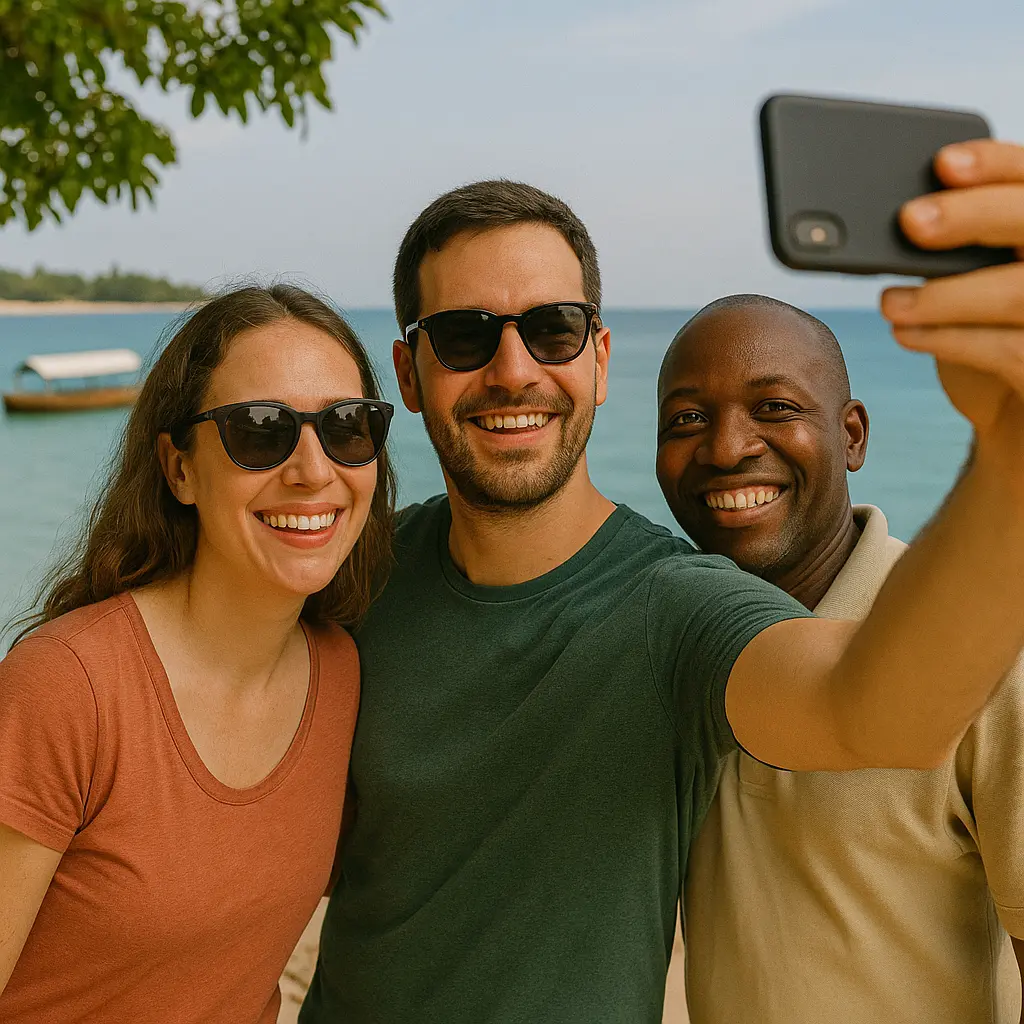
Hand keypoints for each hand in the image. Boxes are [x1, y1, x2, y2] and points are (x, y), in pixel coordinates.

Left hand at [880, 140, 1023, 448]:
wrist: (1016, 410)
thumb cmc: (989, 329)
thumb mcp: (972, 279)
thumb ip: (953, 247)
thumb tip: (892, 223)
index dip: (993, 164)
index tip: (943, 163)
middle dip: (969, 216)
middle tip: (909, 222)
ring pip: (1018, 293)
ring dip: (943, 295)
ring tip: (889, 302)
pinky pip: (1006, 349)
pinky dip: (947, 339)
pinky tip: (906, 333)